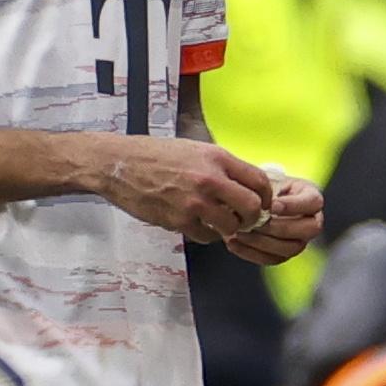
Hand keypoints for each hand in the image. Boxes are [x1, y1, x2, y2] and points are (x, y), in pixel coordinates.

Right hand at [82, 134, 270, 242]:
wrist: (118, 164)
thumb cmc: (155, 155)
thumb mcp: (194, 150)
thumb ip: (221, 166)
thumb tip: (245, 184)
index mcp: (216, 158)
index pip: (259, 181)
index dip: (266, 197)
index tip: (263, 203)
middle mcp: (210, 179)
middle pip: (252, 207)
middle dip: (253, 218)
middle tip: (246, 219)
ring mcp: (194, 202)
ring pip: (231, 226)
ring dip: (230, 228)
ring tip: (221, 223)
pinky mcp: (179, 220)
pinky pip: (206, 236)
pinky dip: (207, 234)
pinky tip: (199, 224)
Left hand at [228, 174, 323, 265]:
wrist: (247, 200)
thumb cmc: (259, 187)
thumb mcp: (265, 181)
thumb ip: (267, 188)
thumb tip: (262, 204)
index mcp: (310, 197)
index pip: (314, 202)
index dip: (295, 206)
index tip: (273, 205)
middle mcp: (311, 220)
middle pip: (310, 230)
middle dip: (282, 228)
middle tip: (257, 223)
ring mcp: (299, 240)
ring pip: (291, 248)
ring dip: (264, 242)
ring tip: (241, 233)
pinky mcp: (283, 254)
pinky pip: (272, 259)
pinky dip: (251, 253)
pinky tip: (233, 243)